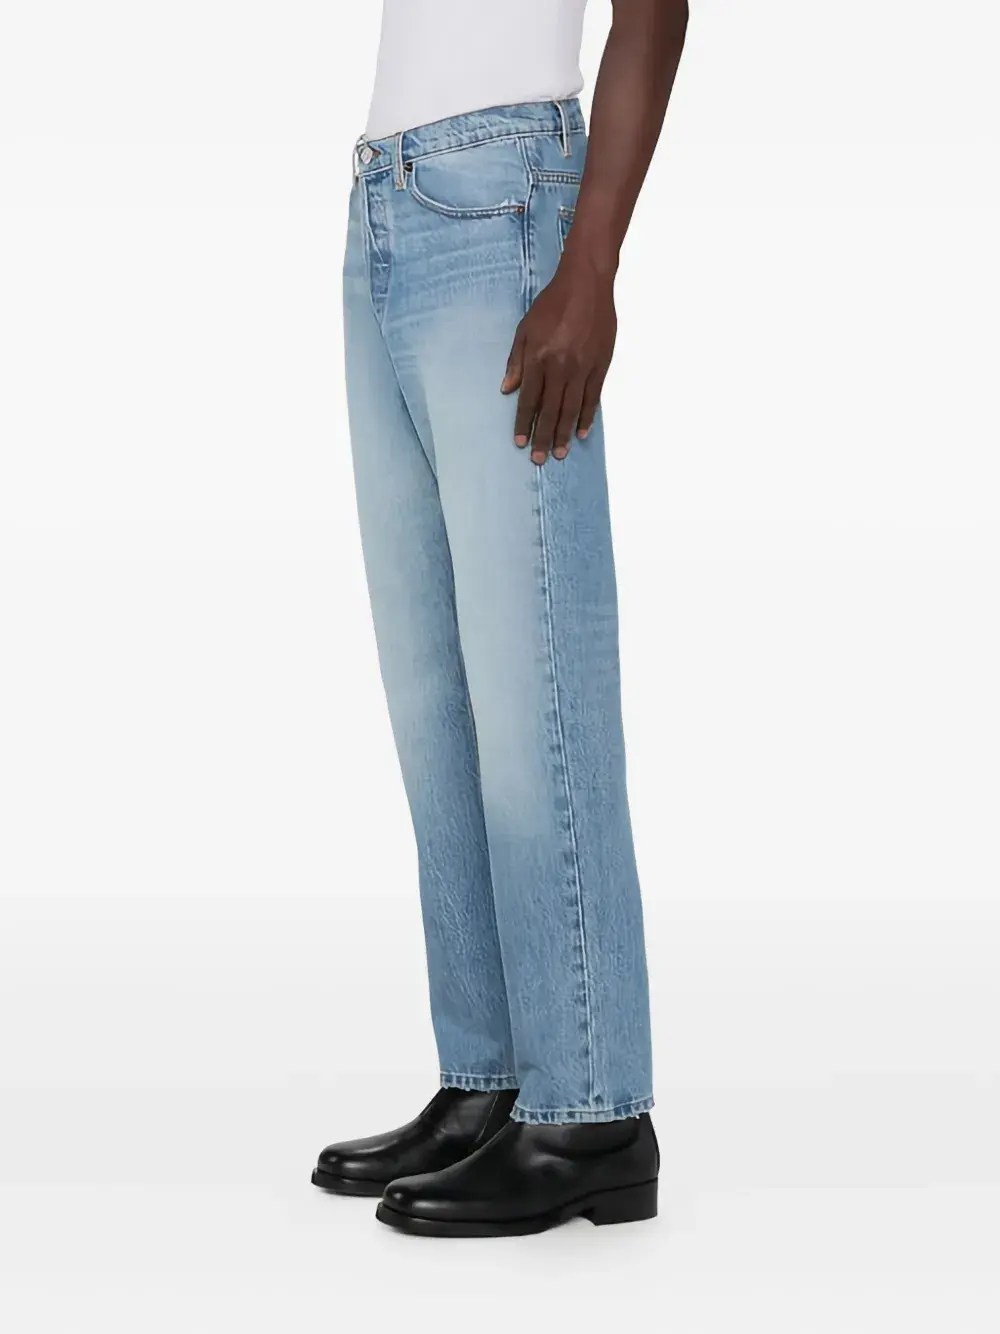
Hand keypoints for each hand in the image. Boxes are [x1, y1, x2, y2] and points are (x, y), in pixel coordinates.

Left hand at [501, 258, 616, 464]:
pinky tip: (580, 432)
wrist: (587, 284)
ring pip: (571, 408)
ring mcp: (582, 367)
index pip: (529, 399)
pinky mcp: (600, 365)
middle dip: (543, 437)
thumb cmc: (553, 304)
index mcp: (539, 358)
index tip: (520, 443)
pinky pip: (592, 397)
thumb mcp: (525, 328)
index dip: (523, 423)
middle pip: (550, 410)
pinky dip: (586, 416)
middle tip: (540, 459)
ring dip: (563, 433)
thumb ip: (516, 361)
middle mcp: (560, 366)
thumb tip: (507, 390)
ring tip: (559, 453)